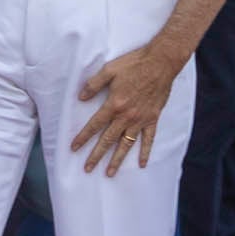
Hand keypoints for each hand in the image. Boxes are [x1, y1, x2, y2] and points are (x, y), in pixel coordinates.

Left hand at [72, 32, 189, 175]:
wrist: (161, 63)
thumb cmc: (134, 64)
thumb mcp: (109, 70)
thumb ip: (94, 84)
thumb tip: (81, 98)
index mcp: (114, 104)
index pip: (94, 125)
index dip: (83, 137)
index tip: (74, 148)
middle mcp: (126, 116)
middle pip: (108, 140)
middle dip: (96, 155)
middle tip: (87, 168)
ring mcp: (140, 119)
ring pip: (126, 144)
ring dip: (117, 159)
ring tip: (109, 173)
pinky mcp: (152, 119)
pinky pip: (148, 139)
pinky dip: (145, 152)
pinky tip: (142, 164)